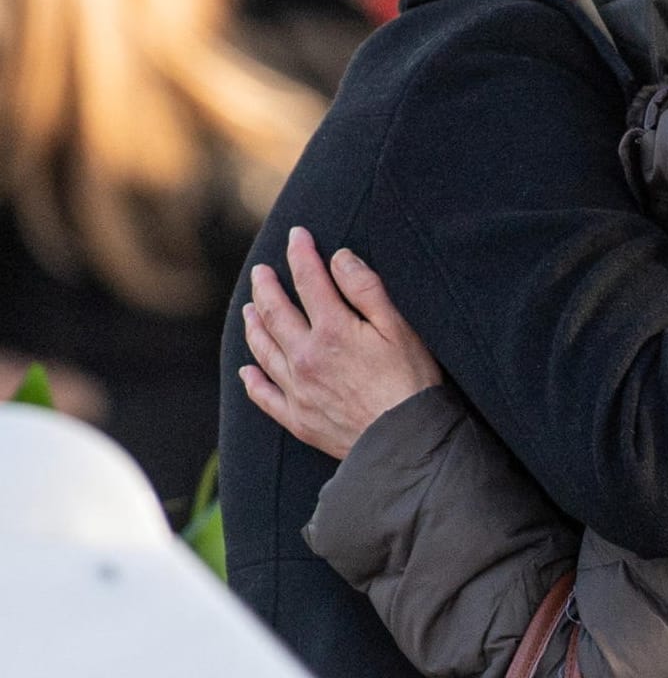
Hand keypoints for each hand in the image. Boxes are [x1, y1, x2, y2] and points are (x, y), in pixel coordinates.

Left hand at [240, 226, 442, 459]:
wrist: (405, 441)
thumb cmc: (411, 382)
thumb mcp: (399, 327)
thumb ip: (366, 289)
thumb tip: (339, 258)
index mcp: (332, 330)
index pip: (309, 280)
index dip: (301, 253)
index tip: (297, 235)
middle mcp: (305, 356)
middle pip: (275, 312)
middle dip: (266, 285)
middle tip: (261, 271)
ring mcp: (297, 389)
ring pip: (263, 349)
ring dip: (253, 324)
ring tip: (249, 309)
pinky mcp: (297, 418)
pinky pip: (264, 396)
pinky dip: (252, 380)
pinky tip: (247, 371)